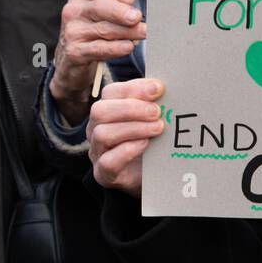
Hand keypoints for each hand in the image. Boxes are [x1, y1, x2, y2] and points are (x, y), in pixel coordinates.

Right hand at [50, 0, 146, 120]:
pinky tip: (128, 48)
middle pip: (100, 5)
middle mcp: (73, 11)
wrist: (71, 66)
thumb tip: (146, 7)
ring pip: (102, 28)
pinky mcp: (74, 53)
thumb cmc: (96, 36)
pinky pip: (97, 49)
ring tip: (143, 34)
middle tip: (139, 18)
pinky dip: (114, 48)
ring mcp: (71, 32)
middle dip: (121, 11)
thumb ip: (120, 7)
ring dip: (125, 31)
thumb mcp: (104, 17)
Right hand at [89, 78, 164, 196]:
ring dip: (134, 128)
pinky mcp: (104, 173)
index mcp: (107, 109)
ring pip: (102, 134)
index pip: (111, 92)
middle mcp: (95, 128)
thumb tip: (165, 88)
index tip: (159, 89)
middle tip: (158, 112)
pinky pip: (108, 161)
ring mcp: (97, 151)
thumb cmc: (150, 139)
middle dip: (132, 108)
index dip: (135, 88)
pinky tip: (145, 144)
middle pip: (100, 111)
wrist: (150, 174)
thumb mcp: (152, 118)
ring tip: (158, 128)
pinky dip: (128, 151)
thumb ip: (154, 103)